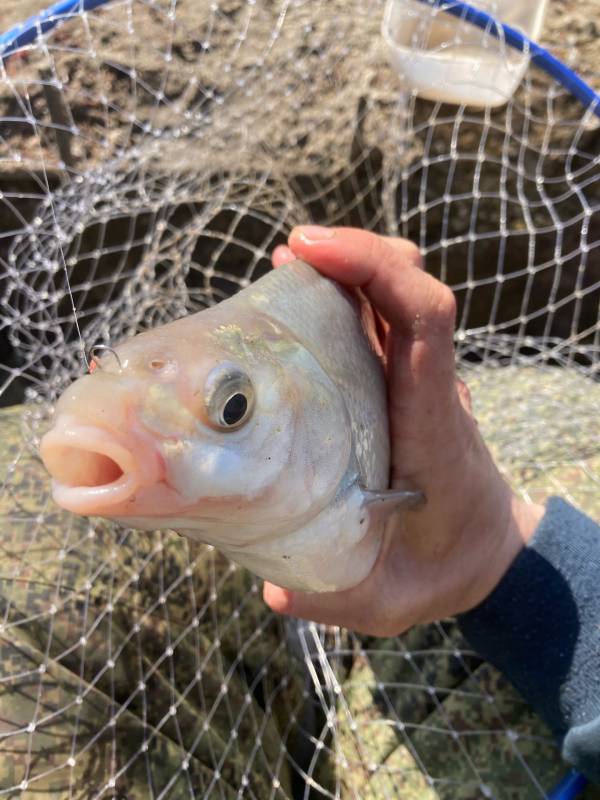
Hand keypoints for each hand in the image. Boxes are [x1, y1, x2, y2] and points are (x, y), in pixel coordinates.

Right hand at [263, 226, 543, 635]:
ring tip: (285, 267)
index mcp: (431, 421)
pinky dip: (344, 296)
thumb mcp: (393, 601)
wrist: (487, 553)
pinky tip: (295, 302)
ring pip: (398, 294)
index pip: (425, 319)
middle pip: (413, 285)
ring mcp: (416, 380)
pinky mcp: (399, 384)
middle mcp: (429, 387)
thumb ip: (338, 599)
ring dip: (347, 267)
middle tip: (291, 253)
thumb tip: (274, 586)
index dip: (375, 269)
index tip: (312, 254)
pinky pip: (380, 321)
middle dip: (357, 253)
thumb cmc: (441, 569)